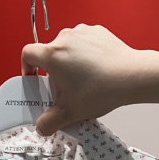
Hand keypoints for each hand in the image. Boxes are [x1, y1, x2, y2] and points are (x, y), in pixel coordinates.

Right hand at [21, 25, 148, 135]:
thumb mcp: (69, 113)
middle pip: (49, 54)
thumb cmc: (100, 91)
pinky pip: (83, 43)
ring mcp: (82, 32)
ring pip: (67, 48)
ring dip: (69, 63)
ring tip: (82, 82)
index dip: (26, 68)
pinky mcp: (97, 32)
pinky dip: (85, 55)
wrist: (131, 76)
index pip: (27, 54)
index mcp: (52, 55)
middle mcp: (65, 38)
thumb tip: (41, 127)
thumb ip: (49, 123)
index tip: (34, 79)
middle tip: (64, 90)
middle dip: (53, 72)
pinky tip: (95, 71)